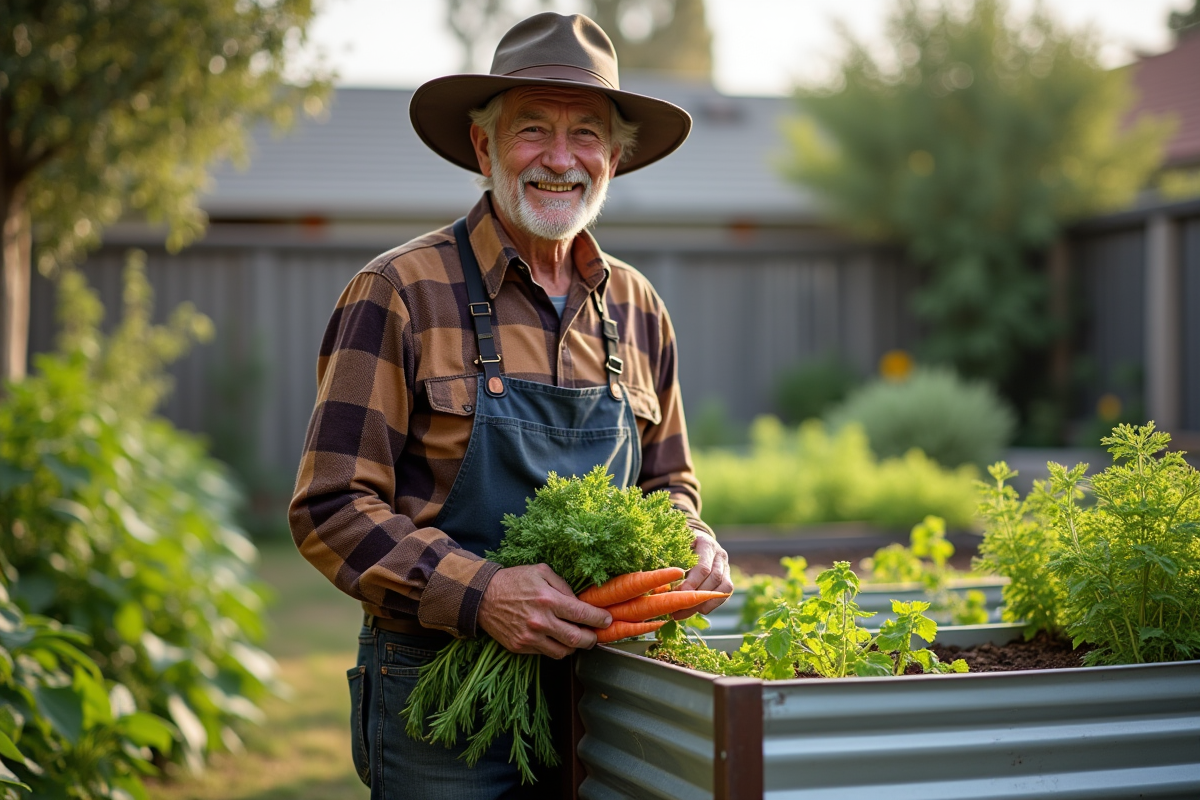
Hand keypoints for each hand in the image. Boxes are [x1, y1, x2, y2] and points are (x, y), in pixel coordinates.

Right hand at [477, 563, 612, 658]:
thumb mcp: (541, 571)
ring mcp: (529, 637)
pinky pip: (545, 653)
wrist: (482, 596)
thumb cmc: (514, 580)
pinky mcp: (520, 647)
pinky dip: (555, 648)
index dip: (599, 619)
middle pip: (576, 639)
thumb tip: (579, 602)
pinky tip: (555, 638)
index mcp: (548, 600)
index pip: (582, 614)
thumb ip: (563, 585)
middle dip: (591, 639)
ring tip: (576, 638)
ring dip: (574, 646)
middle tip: (594, 634)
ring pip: (563, 651)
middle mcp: (540, 621)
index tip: (607, 620)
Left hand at [672, 530, 732, 619]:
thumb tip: (661, 577)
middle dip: (696, 595)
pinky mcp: (727, 577)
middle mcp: (719, 554)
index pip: (702, 567)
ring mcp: (725, 566)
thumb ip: (670, 557)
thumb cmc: (680, 543)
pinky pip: (725, 593)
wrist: (695, 539)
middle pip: (713, 578)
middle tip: (677, 608)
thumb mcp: (674, 545)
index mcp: (705, 543)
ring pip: (722, 588)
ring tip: (685, 613)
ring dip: (703, 602)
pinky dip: (712, 603)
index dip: (691, 583)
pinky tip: (698, 610)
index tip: (676, 594)